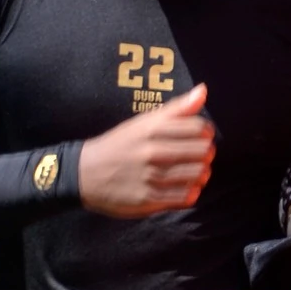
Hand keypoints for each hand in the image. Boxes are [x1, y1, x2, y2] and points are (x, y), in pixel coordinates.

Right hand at [78, 84, 214, 216]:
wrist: (84, 174)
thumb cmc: (120, 145)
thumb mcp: (142, 122)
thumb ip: (175, 109)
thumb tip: (203, 90)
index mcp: (151, 129)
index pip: (198, 127)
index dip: (205, 132)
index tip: (200, 136)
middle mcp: (152, 152)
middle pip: (202, 151)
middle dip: (206, 153)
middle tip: (199, 155)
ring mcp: (151, 177)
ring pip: (197, 174)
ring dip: (202, 173)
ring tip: (195, 171)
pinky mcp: (149, 199)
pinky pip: (185, 197)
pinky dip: (191, 192)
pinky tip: (185, 187)